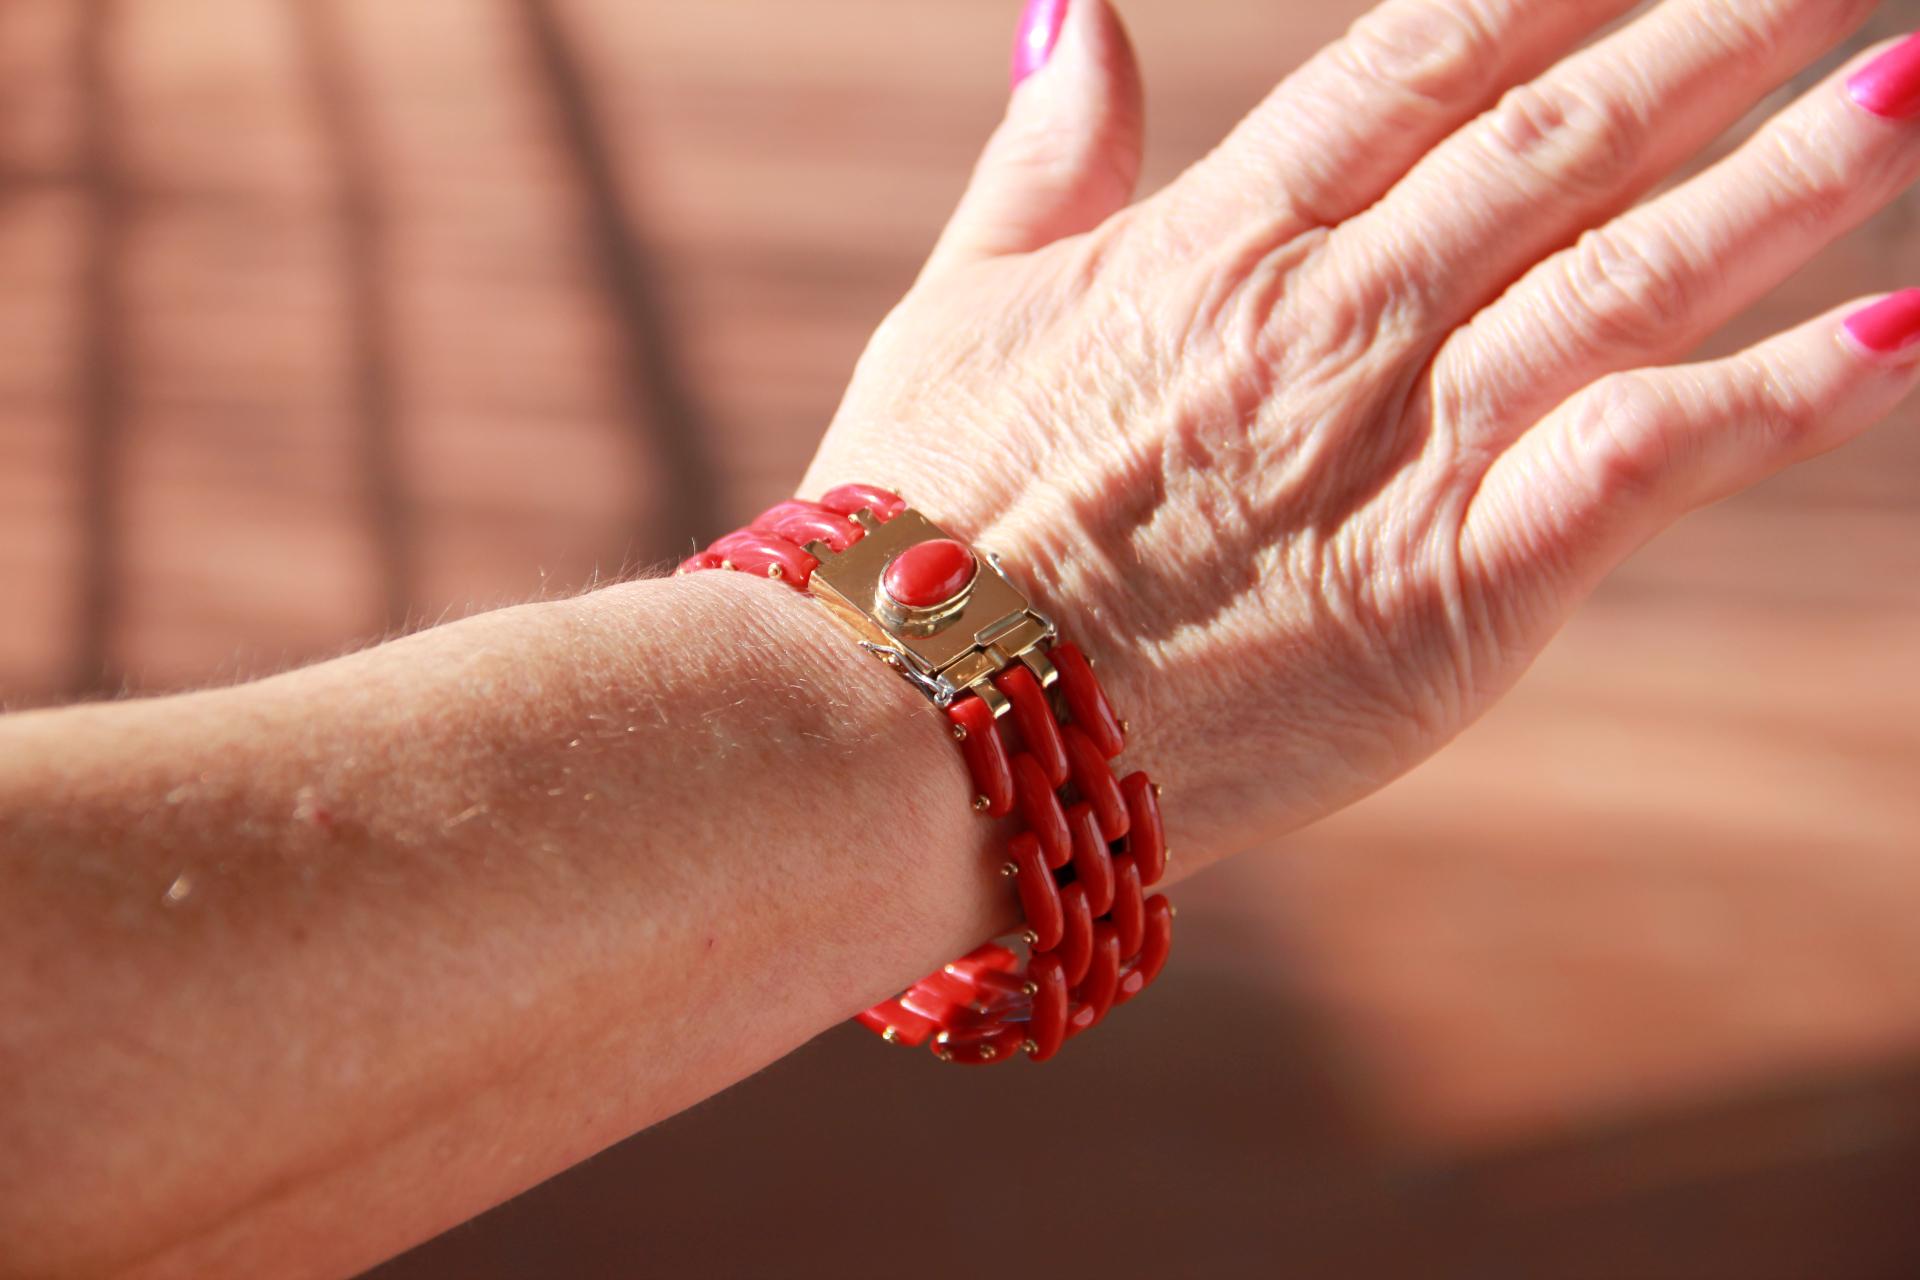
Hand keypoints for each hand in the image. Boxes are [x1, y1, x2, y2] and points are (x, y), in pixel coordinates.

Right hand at [803, 0, 1919, 859]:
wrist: (909, 725)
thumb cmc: (918, 526)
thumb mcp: (959, 308)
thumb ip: (1046, 158)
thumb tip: (1070, 7)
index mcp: (1218, 241)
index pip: (1425, 55)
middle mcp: (1329, 318)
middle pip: (1559, 136)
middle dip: (1719, 29)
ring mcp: (1393, 449)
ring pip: (1624, 276)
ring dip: (1787, 178)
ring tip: (1910, 87)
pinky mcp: (1444, 591)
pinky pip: (1630, 468)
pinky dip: (1769, 404)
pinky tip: (1894, 337)